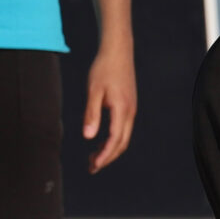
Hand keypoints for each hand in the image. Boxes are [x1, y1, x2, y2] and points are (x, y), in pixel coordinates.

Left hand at [82, 42, 136, 172]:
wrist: (118, 50)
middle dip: (107, 157)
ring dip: (110, 150)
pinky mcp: (129, 105)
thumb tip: (88, 137)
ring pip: (123, 137)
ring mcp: (131, 109)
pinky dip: (113, 140)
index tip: (93, 166)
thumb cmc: (104, 68)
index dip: (104, 156)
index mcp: (122, 110)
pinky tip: (100, 141)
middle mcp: (130, 112)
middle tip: (91, 167)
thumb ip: (91, 114)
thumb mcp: (93, 90)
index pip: (115, 140)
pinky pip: (123, 129)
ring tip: (93, 157)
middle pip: (121, 143)